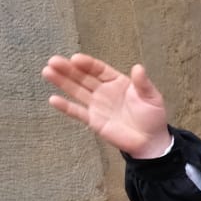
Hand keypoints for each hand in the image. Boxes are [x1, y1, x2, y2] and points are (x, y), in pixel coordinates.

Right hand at [42, 54, 170, 158]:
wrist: (150, 141)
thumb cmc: (153, 117)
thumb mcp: (151, 97)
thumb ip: (143, 83)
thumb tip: (138, 67)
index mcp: (117, 82)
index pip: (99, 70)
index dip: (87, 64)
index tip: (75, 58)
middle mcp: (104, 91)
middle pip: (83, 77)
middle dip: (68, 69)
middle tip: (53, 61)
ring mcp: (97, 105)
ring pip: (77, 91)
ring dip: (62, 82)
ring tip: (47, 72)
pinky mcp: (94, 120)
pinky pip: (77, 112)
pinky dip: (66, 107)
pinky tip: (53, 99)